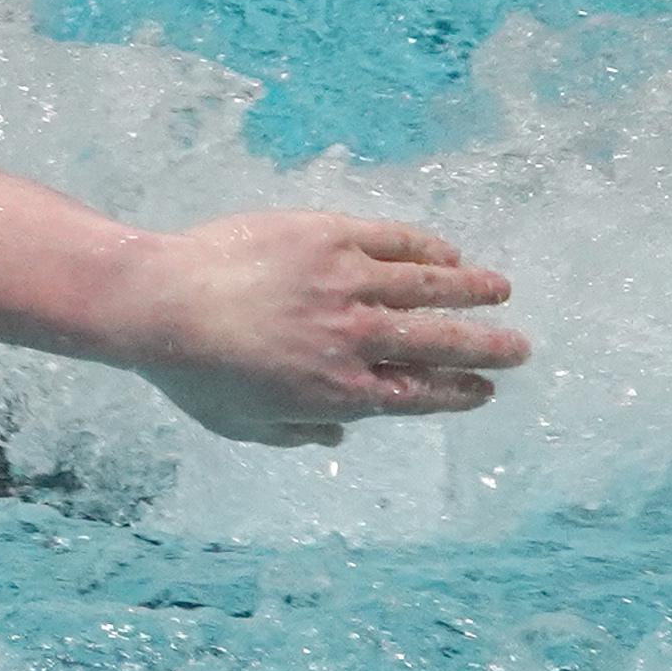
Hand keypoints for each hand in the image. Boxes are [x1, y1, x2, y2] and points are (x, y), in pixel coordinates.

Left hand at [111, 211, 527, 446]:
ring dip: (473, 290)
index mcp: (342, 390)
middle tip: (518, 348)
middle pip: (443, 343)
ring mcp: (344, 283)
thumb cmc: (188, 370)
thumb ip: (295, 434)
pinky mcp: (326, 236)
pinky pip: (393, 240)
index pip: (421, 394)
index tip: (484, 390)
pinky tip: (446, 253)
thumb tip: (337, 434)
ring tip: (500, 290)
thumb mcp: (241, 426)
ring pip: (431, 286)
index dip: (460, 392)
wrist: (153, 301)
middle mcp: (355, 339)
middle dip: (489, 347)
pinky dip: (428, 248)